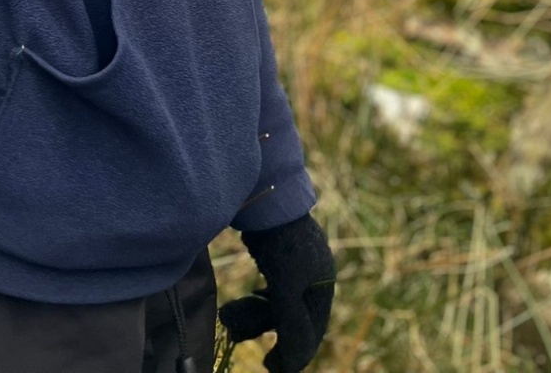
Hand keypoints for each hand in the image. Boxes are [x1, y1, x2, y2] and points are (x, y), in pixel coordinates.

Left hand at [219, 215, 335, 372]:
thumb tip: (291, 367)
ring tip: (228, 317)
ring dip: (253, 313)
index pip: (310, 333)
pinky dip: (258, 298)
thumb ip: (291, 328)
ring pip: (276, 303)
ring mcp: (297, 264)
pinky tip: (250, 297)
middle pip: (290, 318)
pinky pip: (271, 288)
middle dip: (261, 327)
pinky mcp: (279, 253)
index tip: (267, 365)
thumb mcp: (287, 290)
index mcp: (322, 286)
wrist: (267, 195)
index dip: (291, 353)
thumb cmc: (281, 243)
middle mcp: (314, 277)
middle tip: (235, 333)